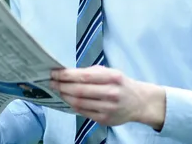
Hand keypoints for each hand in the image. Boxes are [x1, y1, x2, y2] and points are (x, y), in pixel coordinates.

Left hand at [50, 65, 165, 129]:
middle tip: (51, 82)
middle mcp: (111, 93)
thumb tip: (67, 73)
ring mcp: (108, 108)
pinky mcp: (105, 119)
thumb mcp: (110, 72)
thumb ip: (91, 72)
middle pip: (79, 90)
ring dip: (65, 96)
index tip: (54, 73)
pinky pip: (84, 112)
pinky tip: (69, 100)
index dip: (66, 75)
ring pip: (80, 102)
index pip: (83, 76)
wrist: (139, 102)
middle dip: (62, 86)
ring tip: (58, 90)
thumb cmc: (120, 83)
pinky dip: (74, 105)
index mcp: (112, 77)